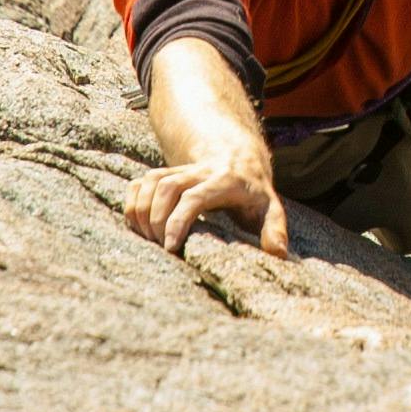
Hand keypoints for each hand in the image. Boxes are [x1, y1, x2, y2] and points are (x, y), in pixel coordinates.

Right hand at [126, 149, 290, 256]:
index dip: (178, 220)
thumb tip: (277, 254)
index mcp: (225, 181)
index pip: (194, 197)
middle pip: (167, 186)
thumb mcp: (270, 208)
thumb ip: (275, 229)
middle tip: (162, 248)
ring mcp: (180, 170)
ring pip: (150, 182)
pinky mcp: (166, 173)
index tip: (171, 247)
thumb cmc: (253, 192)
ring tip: (148, 240)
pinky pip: (141, 182)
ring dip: (142, 211)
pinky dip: (132, 202)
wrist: (239, 157)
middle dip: (156, 219)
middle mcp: (199, 171)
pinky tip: (137, 225)